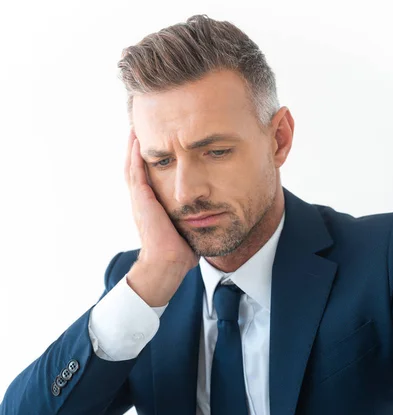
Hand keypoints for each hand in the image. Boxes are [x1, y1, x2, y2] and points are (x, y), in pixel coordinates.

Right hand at [125, 132, 198, 305]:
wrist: (168, 264)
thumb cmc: (180, 252)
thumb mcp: (189, 227)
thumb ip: (196, 216)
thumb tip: (214, 214)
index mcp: (152, 206)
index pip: (148, 177)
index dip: (149, 160)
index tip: (156, 143)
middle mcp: (143, 200)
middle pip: (136, 167)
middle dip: (138, 148)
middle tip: (140, 126)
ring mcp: (140, 200)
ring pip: (132, 166)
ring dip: (133, 146)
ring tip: (136, 126)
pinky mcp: (142, 201)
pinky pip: (135, 173)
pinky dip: (135, 156)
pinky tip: (138, 139)